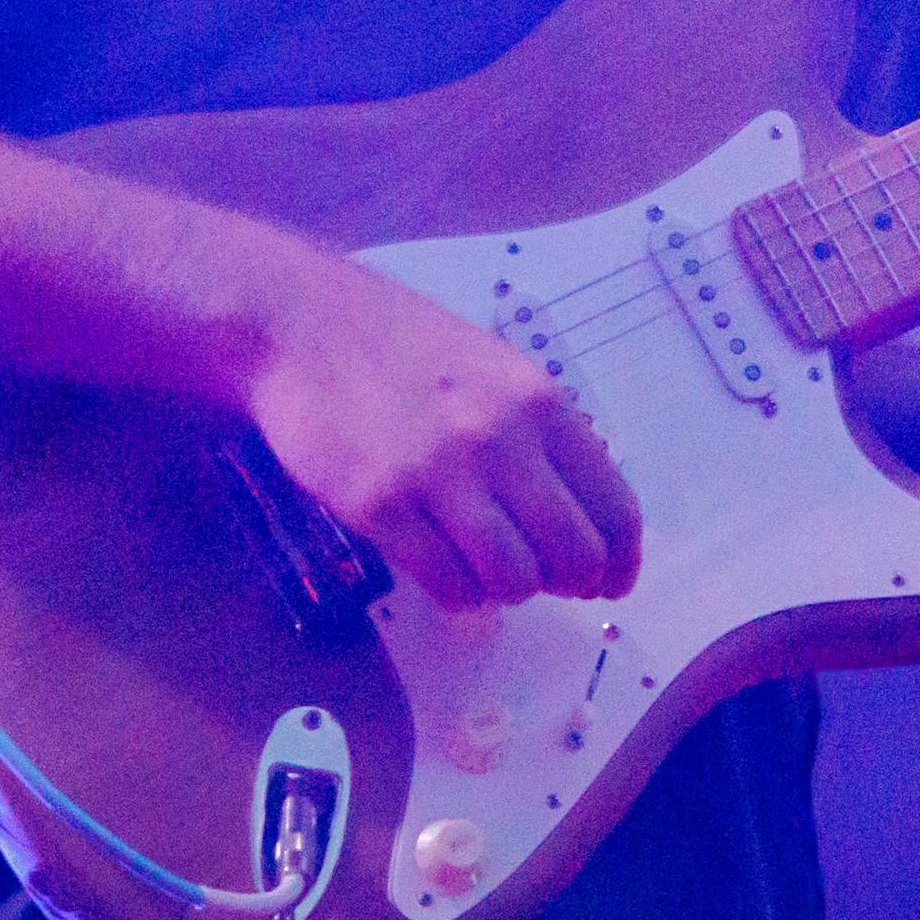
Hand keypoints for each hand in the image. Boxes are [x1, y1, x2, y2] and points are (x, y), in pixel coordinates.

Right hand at [240, 253, 644, 614]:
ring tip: (484, 568)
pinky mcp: (381, 506)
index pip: (614, 510)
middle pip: (572, 556)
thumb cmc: (401, 346)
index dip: (618, 563)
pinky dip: (457, 593)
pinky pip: (447, 584)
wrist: (301, 325)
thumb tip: (580, 517)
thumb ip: (540, 435)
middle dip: (566, 583)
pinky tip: (443, 566)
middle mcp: (500, 439)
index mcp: (541, 402)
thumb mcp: (495, 369)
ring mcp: (438, 475)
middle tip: (541, 578)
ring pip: (512, 580)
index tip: (607, 581)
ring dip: (506, 589)